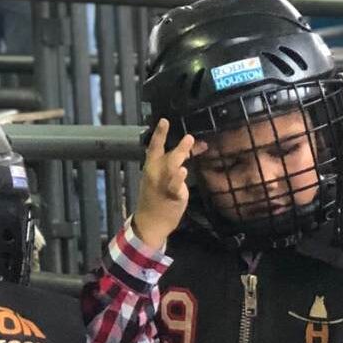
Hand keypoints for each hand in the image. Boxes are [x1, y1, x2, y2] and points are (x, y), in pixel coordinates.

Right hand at [133, 118, 203, 248]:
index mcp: (151, 167)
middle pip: (163, 154)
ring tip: (190, 143)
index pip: (154, 147)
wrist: (150, 223)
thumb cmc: (156, 198)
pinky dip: (178, 179)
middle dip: (174, 143)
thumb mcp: (162, 178)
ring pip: (170, 167)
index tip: (164, 120)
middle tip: (188, 135)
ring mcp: (162, 185)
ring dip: (180, 154)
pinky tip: (183, 171)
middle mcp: (155, 174)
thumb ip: (176, 163)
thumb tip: (193, 147)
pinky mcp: (171, 196)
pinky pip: (175, 186)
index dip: (159, 133)